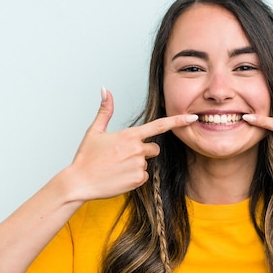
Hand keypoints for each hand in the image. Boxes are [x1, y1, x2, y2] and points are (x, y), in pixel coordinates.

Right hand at [66, 88, 197, 200]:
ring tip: (117, 167)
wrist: (80, 182)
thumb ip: (105, 110)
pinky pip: (142, 176)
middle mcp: (137, 150)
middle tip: (123, 156)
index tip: (193, 118)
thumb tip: (104, 89)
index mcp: (129, 135)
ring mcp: (138, 165)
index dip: (178, 121)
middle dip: (144, 151)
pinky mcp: (138, 180)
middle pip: (154, 148)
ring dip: (136, 165)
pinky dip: (133, 178)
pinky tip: (119, 177)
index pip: (159, 126)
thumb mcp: (95, 131)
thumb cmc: (86, 157)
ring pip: (146, 163)